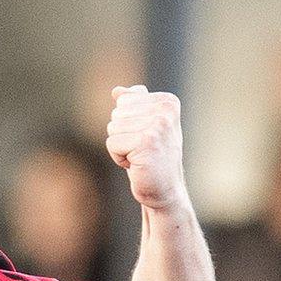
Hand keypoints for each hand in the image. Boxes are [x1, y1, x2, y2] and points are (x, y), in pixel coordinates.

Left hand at [106, 86, 187, 211]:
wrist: (165, 190)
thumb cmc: (152, 158)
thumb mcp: (144, 128)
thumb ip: (133, 106)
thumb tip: (116, 91)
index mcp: (167, 102)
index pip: (124, 100)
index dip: (127, 122)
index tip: (145, 138)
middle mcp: (165, 111)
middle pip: (117, 113)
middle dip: (122, 135)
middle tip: (142, 150)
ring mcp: (158, 126)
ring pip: (113, 128)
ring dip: (121, 147)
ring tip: (140, 157)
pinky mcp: (147, 143)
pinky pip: (113, 143)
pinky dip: (119, 158)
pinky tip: (137, 165)